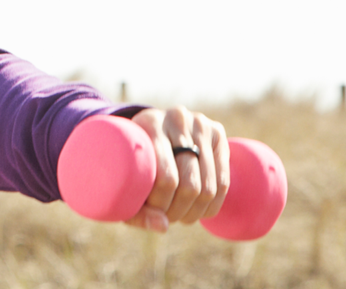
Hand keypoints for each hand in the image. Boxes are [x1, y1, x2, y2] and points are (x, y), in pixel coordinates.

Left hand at [124, 106, 229, 231]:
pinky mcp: (217, 132)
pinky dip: (213, 204)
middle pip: (189, 183)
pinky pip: (223, 180)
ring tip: (181, 216)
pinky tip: (200, 210)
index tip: (153, 212)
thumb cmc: (130, 160)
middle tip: (168, 217)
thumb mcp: (122, 180)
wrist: (147, 128)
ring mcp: (200, 123)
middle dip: (179, 210)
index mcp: (148, 123)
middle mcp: (176, 118)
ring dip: (196, 211)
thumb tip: (163, 227)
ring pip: (208, 185)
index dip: (161, 204)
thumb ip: (136, 210)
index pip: (166, 178)